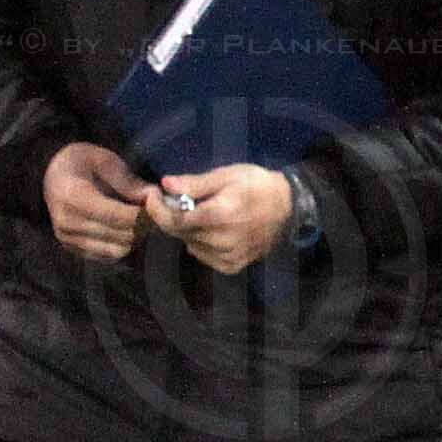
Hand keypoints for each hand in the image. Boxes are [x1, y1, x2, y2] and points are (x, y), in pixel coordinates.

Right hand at [43, 141, 151, 264]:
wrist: (50, 174)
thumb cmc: (79, 162)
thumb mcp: (104, 160)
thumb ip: (128, 181)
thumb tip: (153, 197)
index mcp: (73, 196)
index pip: (118, 216)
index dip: (144, 213)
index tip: (155, 202)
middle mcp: (67, 222)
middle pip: (121, 236)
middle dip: (143, 225)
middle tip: (151, 212)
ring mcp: (68, 238)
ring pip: (118, 250)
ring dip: (134, 237)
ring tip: (137, 220)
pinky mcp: (71, 248)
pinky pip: (108, 256)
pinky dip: (121, 244)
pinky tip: (122, 228)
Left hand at [145, 165, 296, 278]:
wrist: (289, 208)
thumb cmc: (256, 185)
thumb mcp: (226, 176)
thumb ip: (195, 183)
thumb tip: (165, 184)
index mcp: (221, 216)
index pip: (174, 220)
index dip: (157, 209)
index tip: (152, 196)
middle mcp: (223, 241)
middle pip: (179, 233)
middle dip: (171, 216)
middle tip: (176, 201)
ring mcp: (228, 256)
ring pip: (190, 244)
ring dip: (186, 230)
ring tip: (199, 213)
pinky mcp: (233, 266)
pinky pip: (203, 256)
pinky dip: (200, 243)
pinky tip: (211, 230)